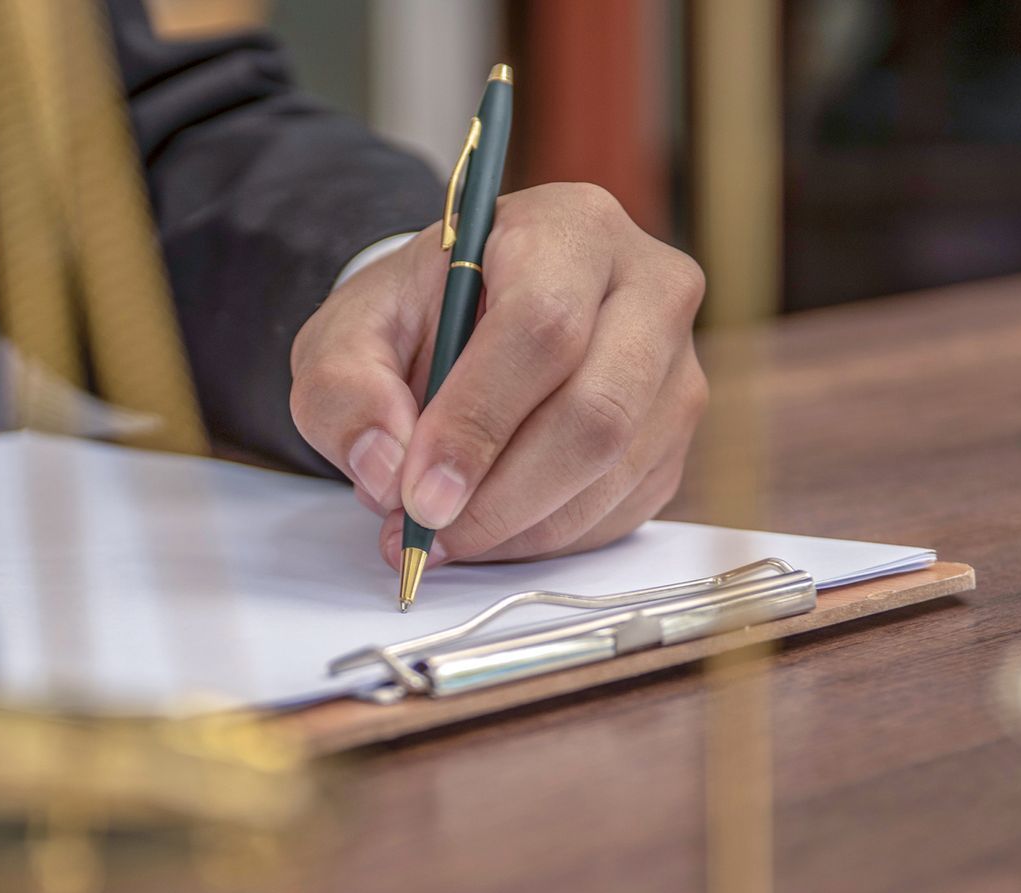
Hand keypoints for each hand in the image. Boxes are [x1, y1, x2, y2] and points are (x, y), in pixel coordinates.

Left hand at [290, 184, 705, 568]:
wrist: (466, 321)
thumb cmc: (417, 317)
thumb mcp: (347, 334)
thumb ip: (344, 391)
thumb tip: (385, 468)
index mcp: (568, 228)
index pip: (542, 328)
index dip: (477, 422)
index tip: (418, 492)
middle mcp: (648, 287)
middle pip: (597, 411)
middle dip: (501, 494)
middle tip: (425, 531)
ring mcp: (677, 366)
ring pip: (613, 472)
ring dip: (517, 526)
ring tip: (441, 534)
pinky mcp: (674, 436)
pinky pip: (621, 509)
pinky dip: (545, 537)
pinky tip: (489, 524)